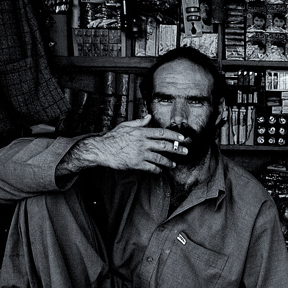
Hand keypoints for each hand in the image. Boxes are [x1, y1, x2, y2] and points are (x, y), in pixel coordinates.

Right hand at [74, 115, 190, 173]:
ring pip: (159, 158)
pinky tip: (160, 171)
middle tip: (185, 152)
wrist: (102, 149)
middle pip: (164, 145)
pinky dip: (157, 170)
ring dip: (168, 162)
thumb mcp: (126, 126)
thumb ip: (139, 122)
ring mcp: (140, 153)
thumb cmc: (113, 137)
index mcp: (141, 132)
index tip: (182, 138)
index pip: (162, 132)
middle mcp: (143, 142)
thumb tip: (149, 116)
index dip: (174, 135)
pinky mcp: (136, 163)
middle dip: (177, 149)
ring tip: (174, 165)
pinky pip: (150, 167)